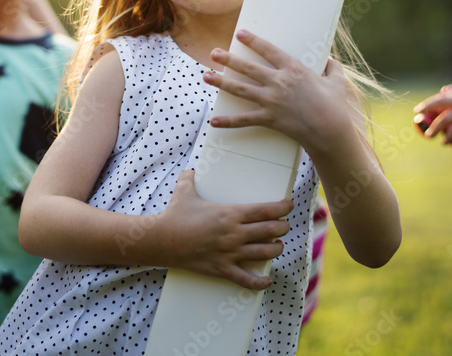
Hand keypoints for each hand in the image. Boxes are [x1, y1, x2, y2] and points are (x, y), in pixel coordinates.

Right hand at [158, 170, 291, 289]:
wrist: (161, 240)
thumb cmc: (175, 215)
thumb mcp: (184, 191)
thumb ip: (190, 177)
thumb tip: (191, 169)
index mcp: (230, 213)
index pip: (265, 210)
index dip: (282, 208)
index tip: (289, 205)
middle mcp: (234, 234)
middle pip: (271, 231)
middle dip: (283, 227)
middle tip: (284, 225)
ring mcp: (230, 253)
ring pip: (265, 253)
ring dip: (276, 249)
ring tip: (277, 244)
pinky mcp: (222, 269)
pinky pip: (246, 280)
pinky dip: (260, 282)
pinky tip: (268, 280)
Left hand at [204, 29, 355, 153]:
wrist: (330, 130)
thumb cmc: (335, 106)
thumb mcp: (337, 82)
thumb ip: (333, 68)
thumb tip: (331, 60)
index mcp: (293, 69)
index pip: (268, 50)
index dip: (252, 41)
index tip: (239, 34)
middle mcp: (278, 81)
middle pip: (247, 67)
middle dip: (228, 59)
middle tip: (213, 53)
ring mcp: (271, 100)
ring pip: (240, 88)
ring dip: (220, 82)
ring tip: (205, 76)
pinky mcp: (268, 118)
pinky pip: (244, 120)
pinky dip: (228, 121)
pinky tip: (213, 121)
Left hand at [414, 86, 451, 147]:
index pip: (449, 94)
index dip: (437, 98)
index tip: (428, 101)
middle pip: (441, 102)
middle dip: (427, 106)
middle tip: (417, 111)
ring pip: (445, 118)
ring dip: (435, 127)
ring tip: (428, 135)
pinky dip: (449, 136)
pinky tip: (444, 142)